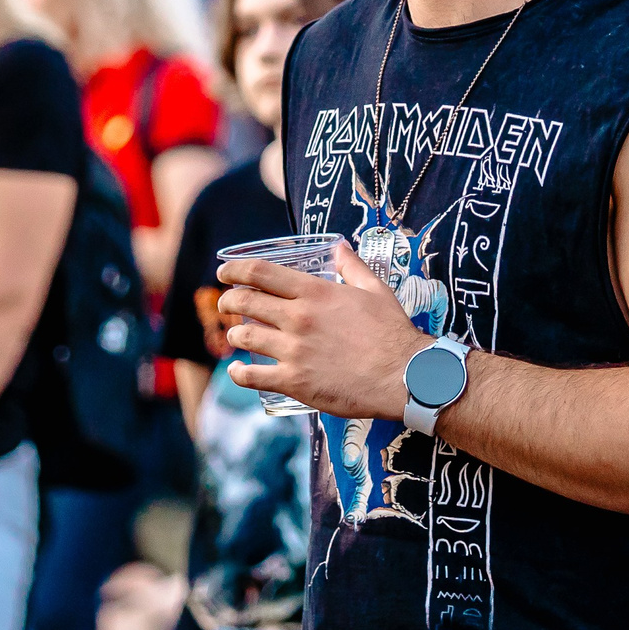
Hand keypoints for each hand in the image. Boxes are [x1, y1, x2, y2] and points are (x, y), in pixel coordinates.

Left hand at [221, 244, 425, 422]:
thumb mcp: (375, 290)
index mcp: (315, 292)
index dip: (235, 270)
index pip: (261, 273)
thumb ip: (353, 267)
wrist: (403, 376)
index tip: (224, 273)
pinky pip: (252, 376)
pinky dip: (238, 373)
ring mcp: (293, 351)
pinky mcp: (294, 381)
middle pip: (245, 302)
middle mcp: (298, 318)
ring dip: (234, 335)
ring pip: (244, 337)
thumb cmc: (392, 332)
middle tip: (226, 305)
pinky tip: (237, 371)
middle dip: (228, 301)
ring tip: (237, 337)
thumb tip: (340, 248)